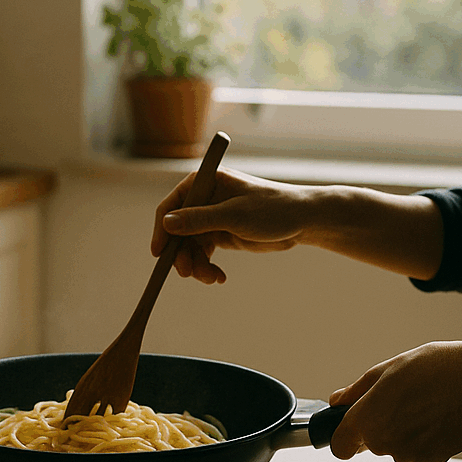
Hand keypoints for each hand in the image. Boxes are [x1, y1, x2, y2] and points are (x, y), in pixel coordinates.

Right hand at [151, 167, 317, 283]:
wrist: (303, 220)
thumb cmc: (273, 208)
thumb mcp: (234, 215)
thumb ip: (200, 220)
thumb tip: (168, 223)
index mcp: (204, 183)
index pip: (171, 206)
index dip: (162, 230)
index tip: (158, 254)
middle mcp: (203, 200)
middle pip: (178, 231)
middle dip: (182, 254)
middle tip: (189, 273)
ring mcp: (211, 218)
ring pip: (189, 246)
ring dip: (196, 265)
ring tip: (211, 278)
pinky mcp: (220, 234)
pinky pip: (203, 253)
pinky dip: (207, 267)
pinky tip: (218, 277)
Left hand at [328, 341, 461, 461]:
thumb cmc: (436, 370)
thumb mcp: (386, 370)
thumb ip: (356, 391)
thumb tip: (338, 400)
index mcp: (367, 418)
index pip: (339, 446)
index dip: (344, 437)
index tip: (351, 429)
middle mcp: (383, 441)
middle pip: (369, 443)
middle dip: (379, 425)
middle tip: (401, 401)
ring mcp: (407, 454)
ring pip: (394, 447)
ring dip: (402, 432)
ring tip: (422, 406)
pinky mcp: (430, 461)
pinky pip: (416, 453)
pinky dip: (422, 440)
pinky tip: (435, 419)